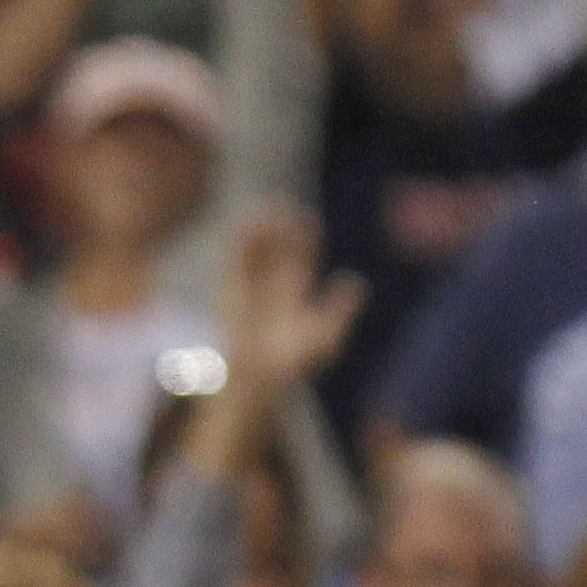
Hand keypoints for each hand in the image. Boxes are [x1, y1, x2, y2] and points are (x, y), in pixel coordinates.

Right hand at [212, 207, 364, 402]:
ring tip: (270, 212)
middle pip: (278, 245)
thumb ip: (340, 310)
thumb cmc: (291, 363)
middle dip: (282, 226)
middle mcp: (271, 284)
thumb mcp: (324, 337)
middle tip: (287, 210)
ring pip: (256, 247)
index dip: (305, 237)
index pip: (300, 256)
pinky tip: (250, 226)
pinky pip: (234, 257)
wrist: (255, 377)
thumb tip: (356, 281)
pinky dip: (241, 239)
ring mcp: (249, 284)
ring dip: (261, 226)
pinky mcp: (229, 286)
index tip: (308, 223)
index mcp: (294, 290)